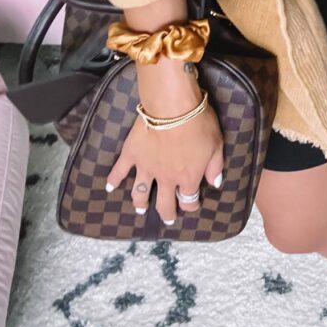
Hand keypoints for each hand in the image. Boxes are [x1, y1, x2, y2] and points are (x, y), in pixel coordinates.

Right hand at [104, 60, 224, 223]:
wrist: (173, 107)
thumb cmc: (199, 123)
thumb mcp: (217, 145)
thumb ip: (215, 167)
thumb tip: (215, 184)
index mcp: (188, 177)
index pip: (188, 199)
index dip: (190, 205)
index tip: (191, 205)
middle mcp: (166, 178)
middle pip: (165, 203)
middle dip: (167, 213)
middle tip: (167, 219)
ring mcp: (147, 168)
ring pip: (141, 193)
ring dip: (141, 203)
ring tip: (141, 210)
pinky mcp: (132, 155)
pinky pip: (119, 171)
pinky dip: (113, 180)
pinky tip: (109, 188)